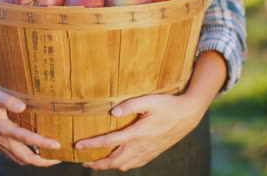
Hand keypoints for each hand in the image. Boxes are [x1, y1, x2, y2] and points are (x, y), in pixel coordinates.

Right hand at [0, 50, 60, 166]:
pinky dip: (25, 157)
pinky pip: (13, 156)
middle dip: (43, 161)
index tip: (57, 145)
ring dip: (35, 161)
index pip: (26, 139)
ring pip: (19, 159)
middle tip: (59, 159)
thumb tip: (22, 107)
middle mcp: (1, 140)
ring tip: (51, 158)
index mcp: (3, 128)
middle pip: (25, 157)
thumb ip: (8, 100)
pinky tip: (35, 153)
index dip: (43, 144)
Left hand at [75, 93, 202, 170]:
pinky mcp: (153, 153)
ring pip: (123, 165)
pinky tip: (117, 162)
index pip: (109, 142)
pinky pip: (134, 164)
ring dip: (108, 166)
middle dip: (96, 163)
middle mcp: (141, 146)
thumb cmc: (168, 105)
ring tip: (95, 164)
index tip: (78, 146)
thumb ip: (130, 105)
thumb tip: (112, 112)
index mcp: (137, 133)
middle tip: (83, 161)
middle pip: (114, 161)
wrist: (188, 115)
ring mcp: (147, 152)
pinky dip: (122, 166)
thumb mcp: (149, 100)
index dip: (92, 145)